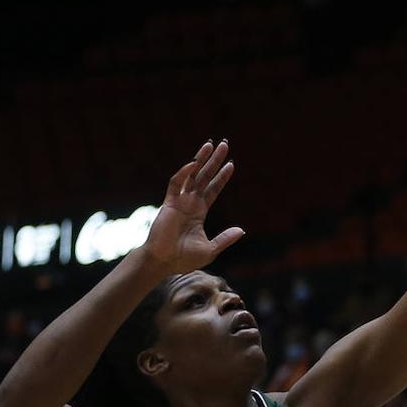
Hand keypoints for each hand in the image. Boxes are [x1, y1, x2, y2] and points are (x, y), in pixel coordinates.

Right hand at [141, 140, 242, 275]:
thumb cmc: (183, 259)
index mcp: (199, 212)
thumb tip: (242, 230)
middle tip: (224, 145)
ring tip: (210, 144)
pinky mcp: (169, 203)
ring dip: (201, 159)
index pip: (213, 189)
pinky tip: (194, 163)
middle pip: (204, 177)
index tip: (231, 164)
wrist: (163, 263)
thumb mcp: (210, 249)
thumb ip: (225, 238)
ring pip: (191, 175)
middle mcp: (190, 203)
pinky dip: (184, 173)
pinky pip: (175, 184)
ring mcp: (179, 202)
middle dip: (214, 161)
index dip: (222, 177)